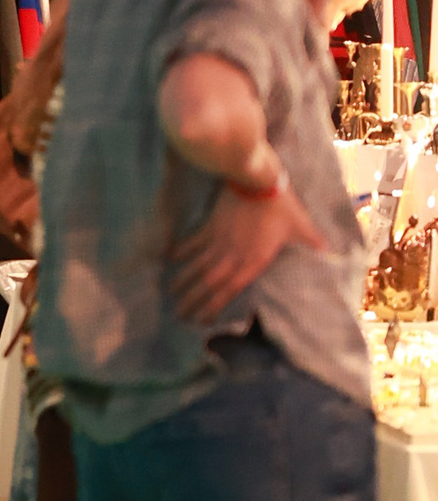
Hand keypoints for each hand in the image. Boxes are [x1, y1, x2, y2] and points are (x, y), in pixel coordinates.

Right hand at [170, 181, 325, 329]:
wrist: (257, 179)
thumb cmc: (282, 206)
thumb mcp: (302, 228)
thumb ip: (314, 245)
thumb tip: (332, 257)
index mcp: (253, 261)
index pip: (230, 291)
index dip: (213, 307)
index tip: (201, 321)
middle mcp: (232, 255)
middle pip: (207, 284)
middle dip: (192, 301)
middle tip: (179, 315)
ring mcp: (218, 240)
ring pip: (196, 266)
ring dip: (182, 281)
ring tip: (171, 295)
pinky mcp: (210, 225)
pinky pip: (192, 242)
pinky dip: (180, 251)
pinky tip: (169, 259)